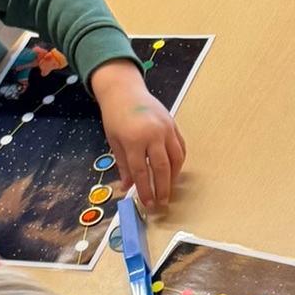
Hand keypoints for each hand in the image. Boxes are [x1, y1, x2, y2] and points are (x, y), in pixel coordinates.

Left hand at [91, 59, 186, 211]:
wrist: (124, 91)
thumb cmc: (115, 116)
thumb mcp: (114, 142)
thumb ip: (123, 165)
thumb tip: (127, 187)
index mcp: (134, 140)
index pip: (142, 172)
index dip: (146, 190)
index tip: (148, 203)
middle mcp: (153, 135)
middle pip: (162, 168)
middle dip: (163, 188)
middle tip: (162, 202)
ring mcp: (165, 129)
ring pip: (176, 158)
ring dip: (174, 177)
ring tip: (169, 189)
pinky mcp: (173, 124)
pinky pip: (180, 147)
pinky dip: (179, 161)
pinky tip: (174, 171)